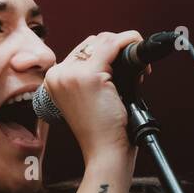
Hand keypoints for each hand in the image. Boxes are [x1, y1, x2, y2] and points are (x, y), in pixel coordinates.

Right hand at [40, 30, 149, 161]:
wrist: (104, 152)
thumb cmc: (102, 130)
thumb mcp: (91, 97)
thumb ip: (96, 74)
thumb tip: (120, 50)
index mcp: (54, 80)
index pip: (83, 50)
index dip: (108, 56)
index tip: (122, 71)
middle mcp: (57, 75)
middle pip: (93, 42)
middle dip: (117, 52)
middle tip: (133, 75)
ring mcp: (71, 74)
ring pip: (105, 40)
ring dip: (125, 50)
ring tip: (136, 75)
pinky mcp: (89, 76)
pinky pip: (114, 44)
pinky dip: (130, 43)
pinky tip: (139, 56)